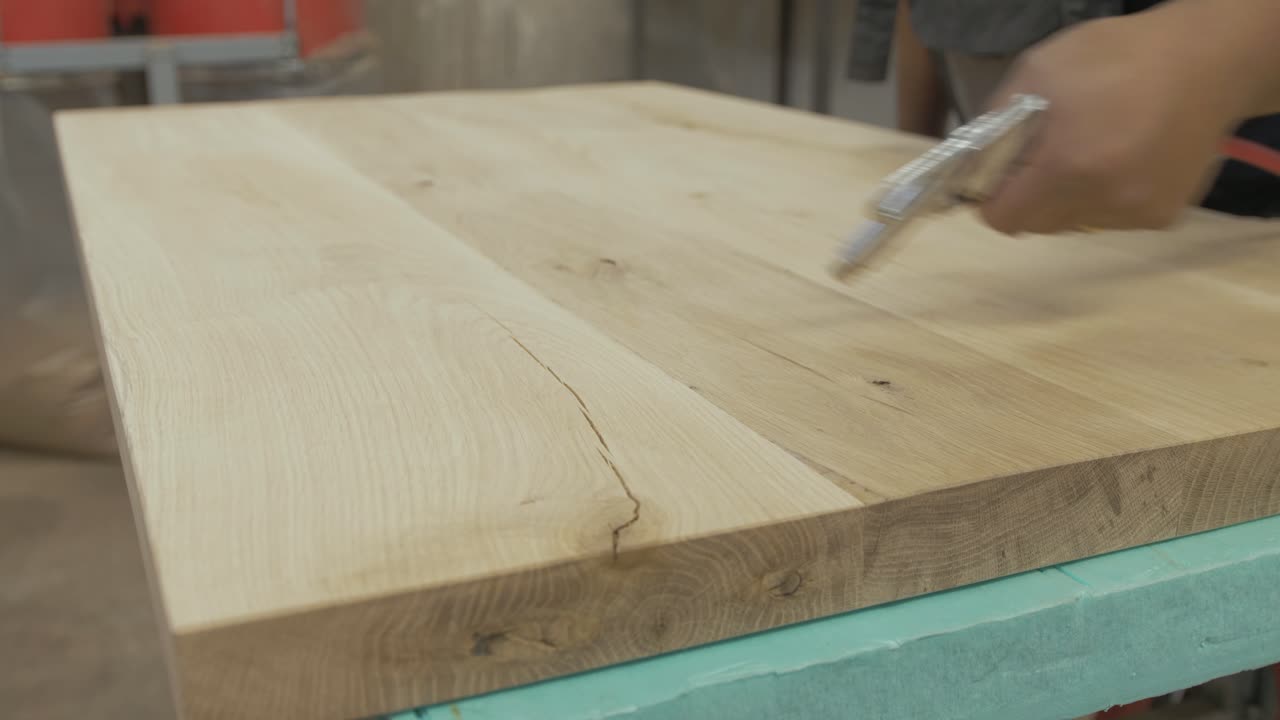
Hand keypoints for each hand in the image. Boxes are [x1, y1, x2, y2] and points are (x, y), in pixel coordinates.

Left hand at [978, 6, 1252, 234]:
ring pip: (1075, 223)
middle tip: (1046, 157)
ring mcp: (1136, 212)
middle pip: (1038, 224)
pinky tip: (1123, 159)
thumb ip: (996, 120)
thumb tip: (972, 162)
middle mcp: (1102, 199)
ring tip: (1091, 151)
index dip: (993, 198)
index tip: (1000, 175)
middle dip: (1031, 196)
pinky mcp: (1163, 215)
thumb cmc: (1117, 57)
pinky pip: (1112, 219)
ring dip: (1070, 198)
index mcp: (1066, 166)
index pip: (1005, 217)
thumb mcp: (1039, 70)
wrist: (1208, 62)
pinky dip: (1106, 197)